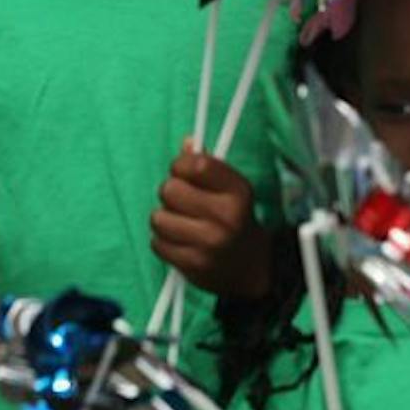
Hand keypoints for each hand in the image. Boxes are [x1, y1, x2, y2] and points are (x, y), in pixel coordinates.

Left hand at [151, 144, 271, 300]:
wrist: (252, 267)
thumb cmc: (235, 218)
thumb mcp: (231, 188)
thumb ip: (207, 164)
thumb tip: (186, 143)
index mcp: (237, 192)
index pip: (196, 165)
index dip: (181, 165)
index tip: (183, 171)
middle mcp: (225, 217)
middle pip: (170, 190)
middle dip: (171, 192)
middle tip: (182, 200)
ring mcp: (209, 243)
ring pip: (158, 218)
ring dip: (165, 219)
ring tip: (180, 223)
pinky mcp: (193, 265)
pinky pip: (157, 244)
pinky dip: (163, 241)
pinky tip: (180, 241)